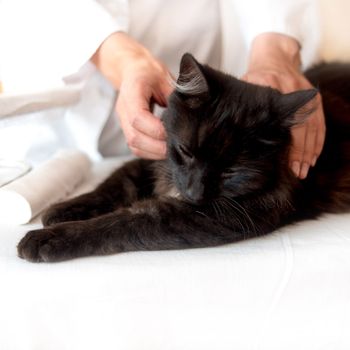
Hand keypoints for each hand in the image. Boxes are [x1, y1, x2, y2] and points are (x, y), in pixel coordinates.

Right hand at [91, 32, 171, 158]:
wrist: (133, 70)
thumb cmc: (151, 73)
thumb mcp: (166, 78)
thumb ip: (176, 97)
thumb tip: (192, 116)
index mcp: (132, 91)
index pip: (138, 118)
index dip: (156, 129)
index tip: (175, 132)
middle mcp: (123, 109)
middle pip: (134, 137)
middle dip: (158, 147)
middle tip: (178, 147)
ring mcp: (123, 121)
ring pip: (134, 145)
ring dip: (154, 152)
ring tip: (173, 150)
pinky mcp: (127, 129)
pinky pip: (136, 148)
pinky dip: (150, 152)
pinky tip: (164, 149)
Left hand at [242, 33, 325, 178]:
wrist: (275, 56)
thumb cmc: (255, 77)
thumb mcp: (245, 86)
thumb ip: (242, 105)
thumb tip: (231, 130)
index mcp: (272, 87)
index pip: (283, 123)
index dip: (287, 145)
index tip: (286, 163)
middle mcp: (293, 90)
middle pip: (301, 128)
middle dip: (300, 153)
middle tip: (296, 173)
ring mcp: (307, 94)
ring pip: (313, 128)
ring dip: (310, 152)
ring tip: (303, 170)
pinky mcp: (314, 98)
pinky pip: (320, 123)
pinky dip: (318, 142)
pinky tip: (313, 157)